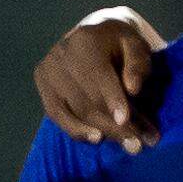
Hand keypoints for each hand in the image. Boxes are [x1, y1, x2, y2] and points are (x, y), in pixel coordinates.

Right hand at [33, 8, 168, 149]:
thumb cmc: (120, 44)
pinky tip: (97, 139)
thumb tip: (133, 89)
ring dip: (103, 132)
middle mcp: (61, 55)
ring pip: (75, 111)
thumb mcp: (137, 46)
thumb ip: (138, 64)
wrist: (93, 36)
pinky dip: (78, 131)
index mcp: (85, 40)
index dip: (113, 100)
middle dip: (115, 125)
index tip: (126, 121)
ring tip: (129, 145)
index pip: (98, 75)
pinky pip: (58, 116)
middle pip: (88, 99)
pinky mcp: (42, 86)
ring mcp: (48, 72)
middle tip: (139, 144)